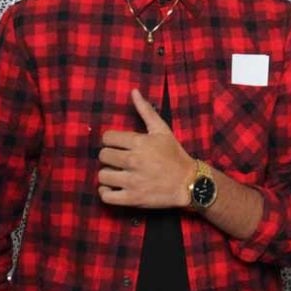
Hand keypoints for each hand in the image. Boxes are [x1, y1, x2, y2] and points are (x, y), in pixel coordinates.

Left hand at [97, 89, 194, 208]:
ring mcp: (132, 181)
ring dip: (108, 174)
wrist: (188, 182)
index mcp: (139, 142)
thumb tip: (133, 91)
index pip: (107, 138)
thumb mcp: (162, 130)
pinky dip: (106, 192)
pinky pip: (106, 196)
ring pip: (102, 175)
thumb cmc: (174, 154)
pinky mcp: (132, 198)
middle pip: (103, 156)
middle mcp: (133, 161)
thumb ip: (146, 110)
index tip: (118, 145)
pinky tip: (113, 188)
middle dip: (109, 156)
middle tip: (119, 159)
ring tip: (117, 174)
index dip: (111, 141)